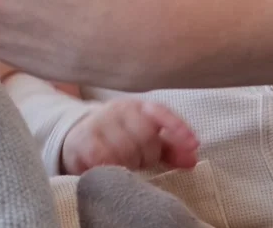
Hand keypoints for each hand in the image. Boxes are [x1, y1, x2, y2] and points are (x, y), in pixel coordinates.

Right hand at [61, 99, 198, 174]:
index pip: (162, 112)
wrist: (78, 136)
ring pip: (125, 148)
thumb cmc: (119, 137)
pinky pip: (103, 157)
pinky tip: (110, 167)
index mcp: (139, 106)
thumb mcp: (145, 138)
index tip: (194, 144)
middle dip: (148, 155)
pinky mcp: (83, 138)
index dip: (178, 127)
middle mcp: (120, 108)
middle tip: (140, 162)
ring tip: (123, 164)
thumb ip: (170, 148)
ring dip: (128, 163)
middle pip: (146, 135)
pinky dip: (110, 166)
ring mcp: (101, 121)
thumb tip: (194, 158)